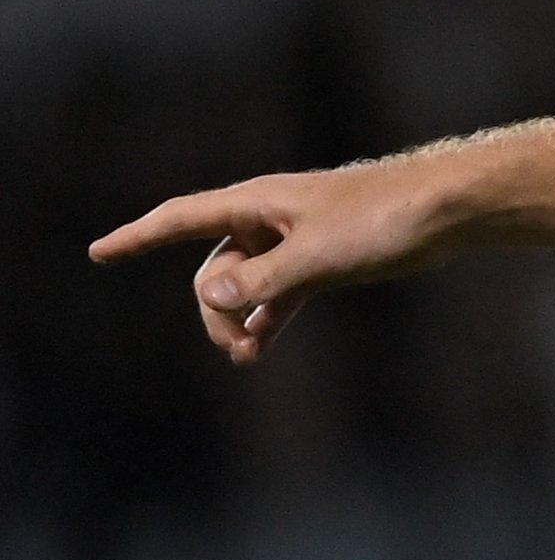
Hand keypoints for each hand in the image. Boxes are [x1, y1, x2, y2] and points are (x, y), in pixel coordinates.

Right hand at [89, 163, 456, 362]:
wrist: (450, 209)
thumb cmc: (384, 219)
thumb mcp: (316, 256)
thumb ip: (262, 281)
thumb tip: (210, 297)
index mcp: (257, 202)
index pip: (181, 219)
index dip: (138, 237)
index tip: (99, 252)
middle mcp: (271, 216)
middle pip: (217, 266)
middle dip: (215, 308)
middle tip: (237, 349)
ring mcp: (299, 237)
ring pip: (250, 282)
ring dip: (242, 318)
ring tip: (246, 356)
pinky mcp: (330, 256)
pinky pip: (283, 288)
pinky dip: (271, 313)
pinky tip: (262, 342)